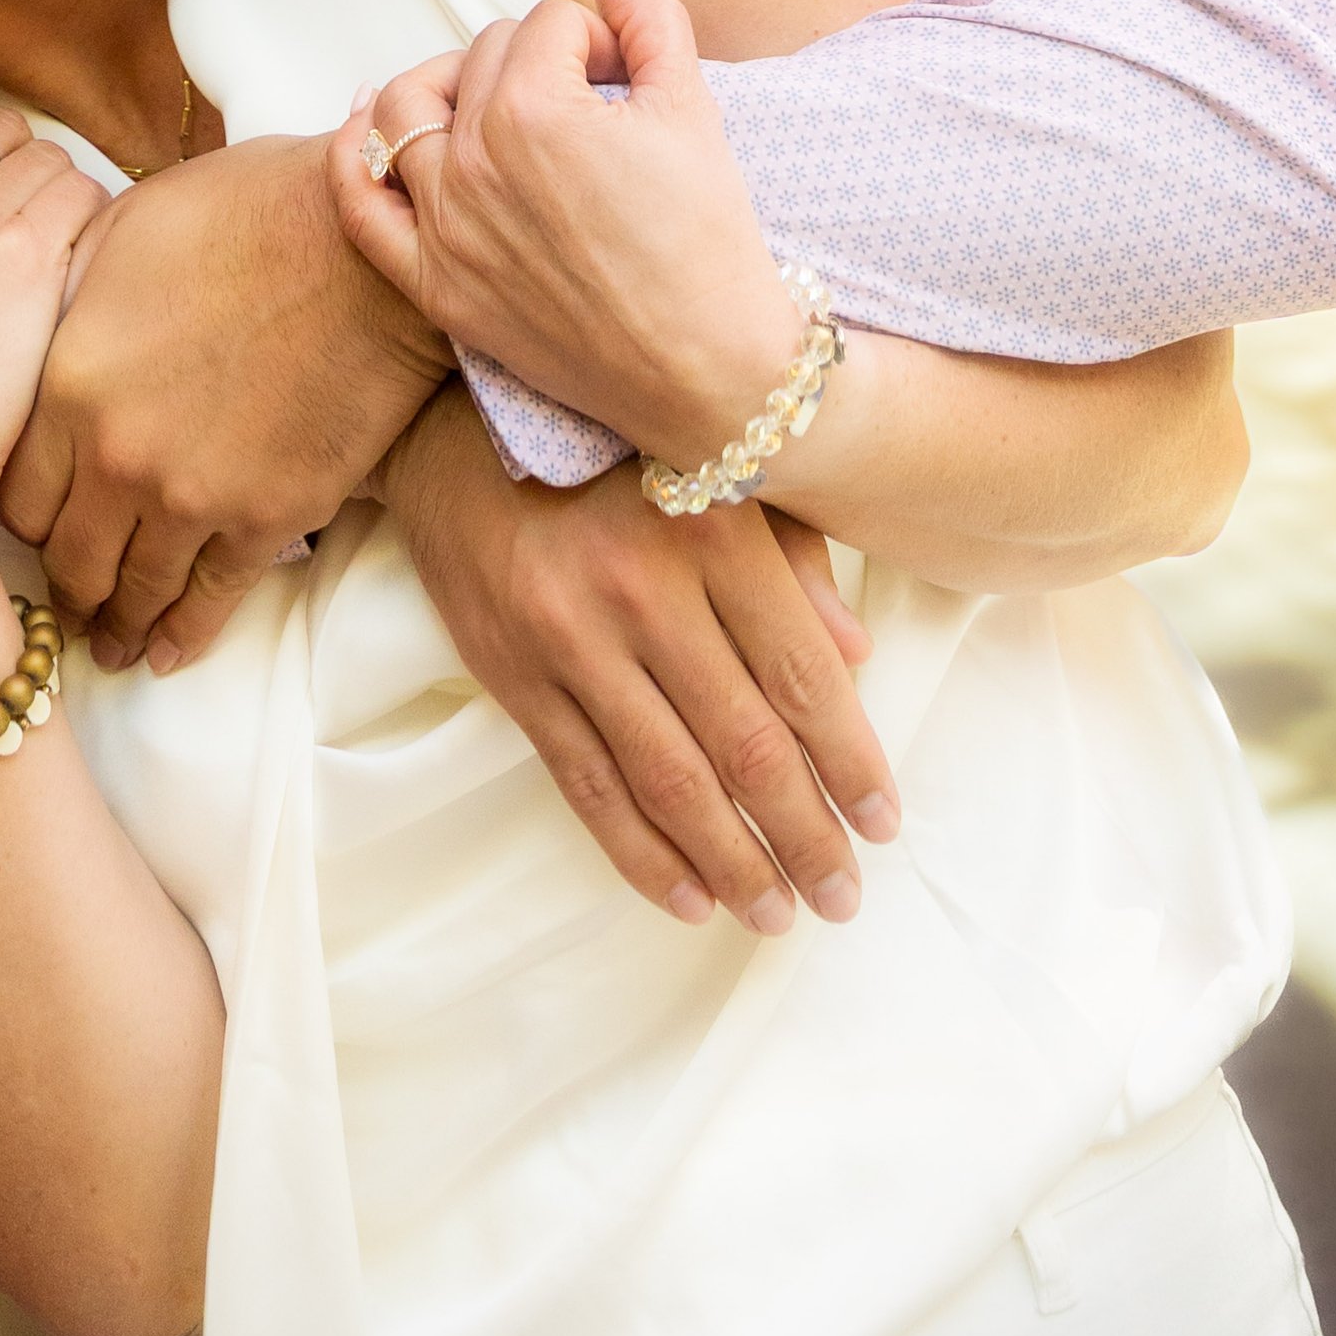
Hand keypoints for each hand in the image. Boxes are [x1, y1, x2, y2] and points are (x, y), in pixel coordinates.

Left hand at [0, 135, 452, 675]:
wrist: (367, 245)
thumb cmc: (250, 212)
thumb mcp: (124, 230)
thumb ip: (70, 296)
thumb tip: (38, 318)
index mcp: (68, 382)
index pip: (12, 494)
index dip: (15, 519)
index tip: (29, 527)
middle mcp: (117, 456)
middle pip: (66, 558)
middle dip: (61, 586)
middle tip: (62, 601)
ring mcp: (194, 496)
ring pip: (133, 592)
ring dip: (117, 626)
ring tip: (110, 644)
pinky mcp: (268, 518)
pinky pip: (212, 600)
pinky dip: (185, 635)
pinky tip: (168, 652)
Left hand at [328, 0, 799, 466]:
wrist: (707, 370)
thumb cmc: (709, 242)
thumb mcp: (695, 110)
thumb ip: (651, 20)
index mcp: (534, 111)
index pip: (548, 24)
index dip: (597, 39)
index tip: (629, 79)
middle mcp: (471, 163)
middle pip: (481, 57)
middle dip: (538, 60)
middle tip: (589, 102)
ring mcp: (442, 227)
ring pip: (405, 109)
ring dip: (448, 86)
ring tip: (494, 101)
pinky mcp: (433, 284)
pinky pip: (358, 205)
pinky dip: (355, 153)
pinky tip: (370, 121)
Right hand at [381, 383, 899, 929]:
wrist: (450, 422)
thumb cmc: (612, 445)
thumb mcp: (716, 466)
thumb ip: (792, 555)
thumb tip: (856, 658)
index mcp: (711, 527)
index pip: (801, 676)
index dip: (853, 763)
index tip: (884, 825)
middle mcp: (641, 588)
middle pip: (745, 744)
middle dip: (804, 835)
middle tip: (842, 897)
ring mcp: (568, 639)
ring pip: (669, 781)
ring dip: (732, 863)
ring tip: (777, 913)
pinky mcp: (510, 675)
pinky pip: (586, 785)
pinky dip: (641, 855)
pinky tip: (689, 897)